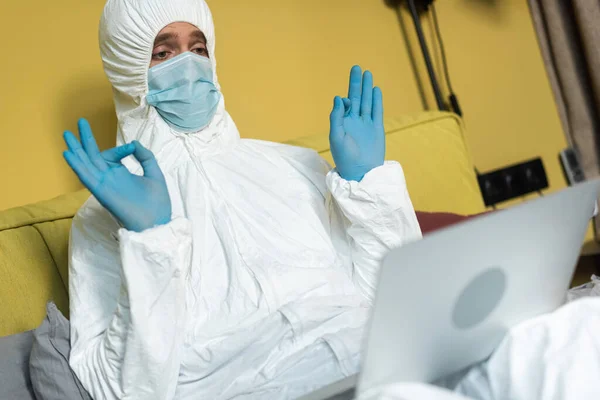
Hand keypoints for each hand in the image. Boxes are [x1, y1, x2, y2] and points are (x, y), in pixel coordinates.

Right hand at [63, 119, 171, 231]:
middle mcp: (110, 178)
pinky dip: (77, 166)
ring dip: (76, 149)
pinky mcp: (102, 192)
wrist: (157, 223)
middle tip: (80, 121)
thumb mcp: (155, 174)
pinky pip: (86, 178)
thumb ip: (145, 157)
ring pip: (86, 164)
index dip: (119, 149)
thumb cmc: (157, 203)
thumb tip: (134, 143)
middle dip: (85, 140)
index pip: (111, 156)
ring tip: (66, 133)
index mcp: (121, 174)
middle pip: (93, 156)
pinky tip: (68, 154)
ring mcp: (105, 184)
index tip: (131, 148)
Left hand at [329, 65, 384, 181]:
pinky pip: (377, 111)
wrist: (360, 172)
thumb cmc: (345, 157)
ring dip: (367, 88)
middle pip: (356, 97)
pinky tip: (376, 89)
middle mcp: (354, 121)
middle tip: (356, 67)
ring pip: (367, 101)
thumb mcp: (336, 136)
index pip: (344, 105)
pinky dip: (377, 100)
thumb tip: (339, 98)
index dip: (344, 99)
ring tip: (368, 73)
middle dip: (356, 83)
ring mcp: (366, 124)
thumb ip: (336, 117)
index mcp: (342, 123)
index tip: (346, 101)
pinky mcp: (377, 128)